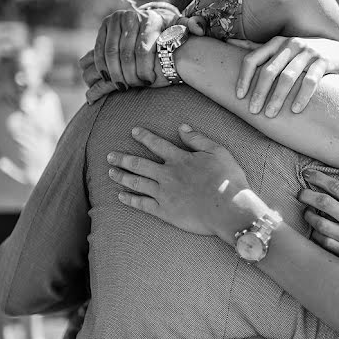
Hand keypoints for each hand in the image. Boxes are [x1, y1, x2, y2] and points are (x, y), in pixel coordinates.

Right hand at [81, 8, 206, 102]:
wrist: (152, 20)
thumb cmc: (169, 30)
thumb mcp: (182, 28)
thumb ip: (194, 27)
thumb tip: (199, 29)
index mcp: (151, 19)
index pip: (143, 49)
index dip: (144, 69)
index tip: (148, 82)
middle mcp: (131, 16)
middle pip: (125, 53)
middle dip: (129, 74)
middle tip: (133, 87)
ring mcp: (115, 19)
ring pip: (110, 52)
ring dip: (114, 72)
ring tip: (121, 85)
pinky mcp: (104, 25)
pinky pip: (99, 49)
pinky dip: (102, 65)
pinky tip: (108, 78)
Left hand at [107, 126, 256, 238]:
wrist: (228, 209)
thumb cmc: (227, 180)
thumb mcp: (218, 152)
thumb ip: (198, 139)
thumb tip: (182, 127)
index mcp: (180, 159)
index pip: (157, 144)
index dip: (144, 137)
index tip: (133, 131)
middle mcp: (167, 174)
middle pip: (139, 164)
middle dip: (123, 159)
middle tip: (110, 156)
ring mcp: (164, 194)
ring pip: (136, 182)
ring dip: (122, 176)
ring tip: (110, 172)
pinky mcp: (164, 211)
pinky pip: (142, 204)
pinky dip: (130, 199)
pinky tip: (120, 196)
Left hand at [234, 36, 338, 117]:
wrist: (338, 51)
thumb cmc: (302, 54)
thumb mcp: (280, 47)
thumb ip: (256, 47)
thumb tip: (227, 43)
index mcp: (276, 42)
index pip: (252, 59)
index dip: (243, 78)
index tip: (239, 96)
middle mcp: (290, 44)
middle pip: (269, 70)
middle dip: (259, 92)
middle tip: (253, 111)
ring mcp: (308, 52)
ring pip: (288, 77)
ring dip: (278, 98)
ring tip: (271, 115)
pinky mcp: (323, 61)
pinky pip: (311, 81)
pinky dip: (302, 97)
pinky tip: (295, 111)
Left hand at [299, 171, 338, 291]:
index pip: (336, 188)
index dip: (319, 178)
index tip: (308, 174)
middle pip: (323, 204)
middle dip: (307, 195)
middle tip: (301, 192)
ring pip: (319, 224)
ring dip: (308, 215)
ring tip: (306, 211)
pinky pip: (324, 244)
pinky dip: (315, 236)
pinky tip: (315, 231)